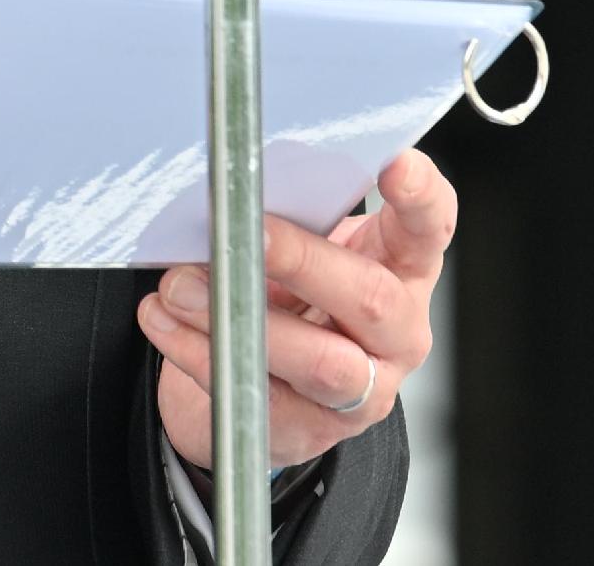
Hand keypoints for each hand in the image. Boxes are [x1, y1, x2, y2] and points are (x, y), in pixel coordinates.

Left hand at [137, 148, 456, 474]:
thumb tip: (233, 184)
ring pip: (319, 363)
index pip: (431, 227)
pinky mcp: (310, 430)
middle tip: (243, 231)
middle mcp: (398, 334)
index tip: (395, 164)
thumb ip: (292, 216)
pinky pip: (257, 398)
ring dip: (241, 319)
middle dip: (303, 261)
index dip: (421, 198)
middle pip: (372, 300)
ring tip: (179, 285)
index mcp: (404, 269)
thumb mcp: (306, 244)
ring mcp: (364, 392)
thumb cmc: (293, 290)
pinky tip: (162, 321)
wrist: (270, 380)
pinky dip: (199, 354)